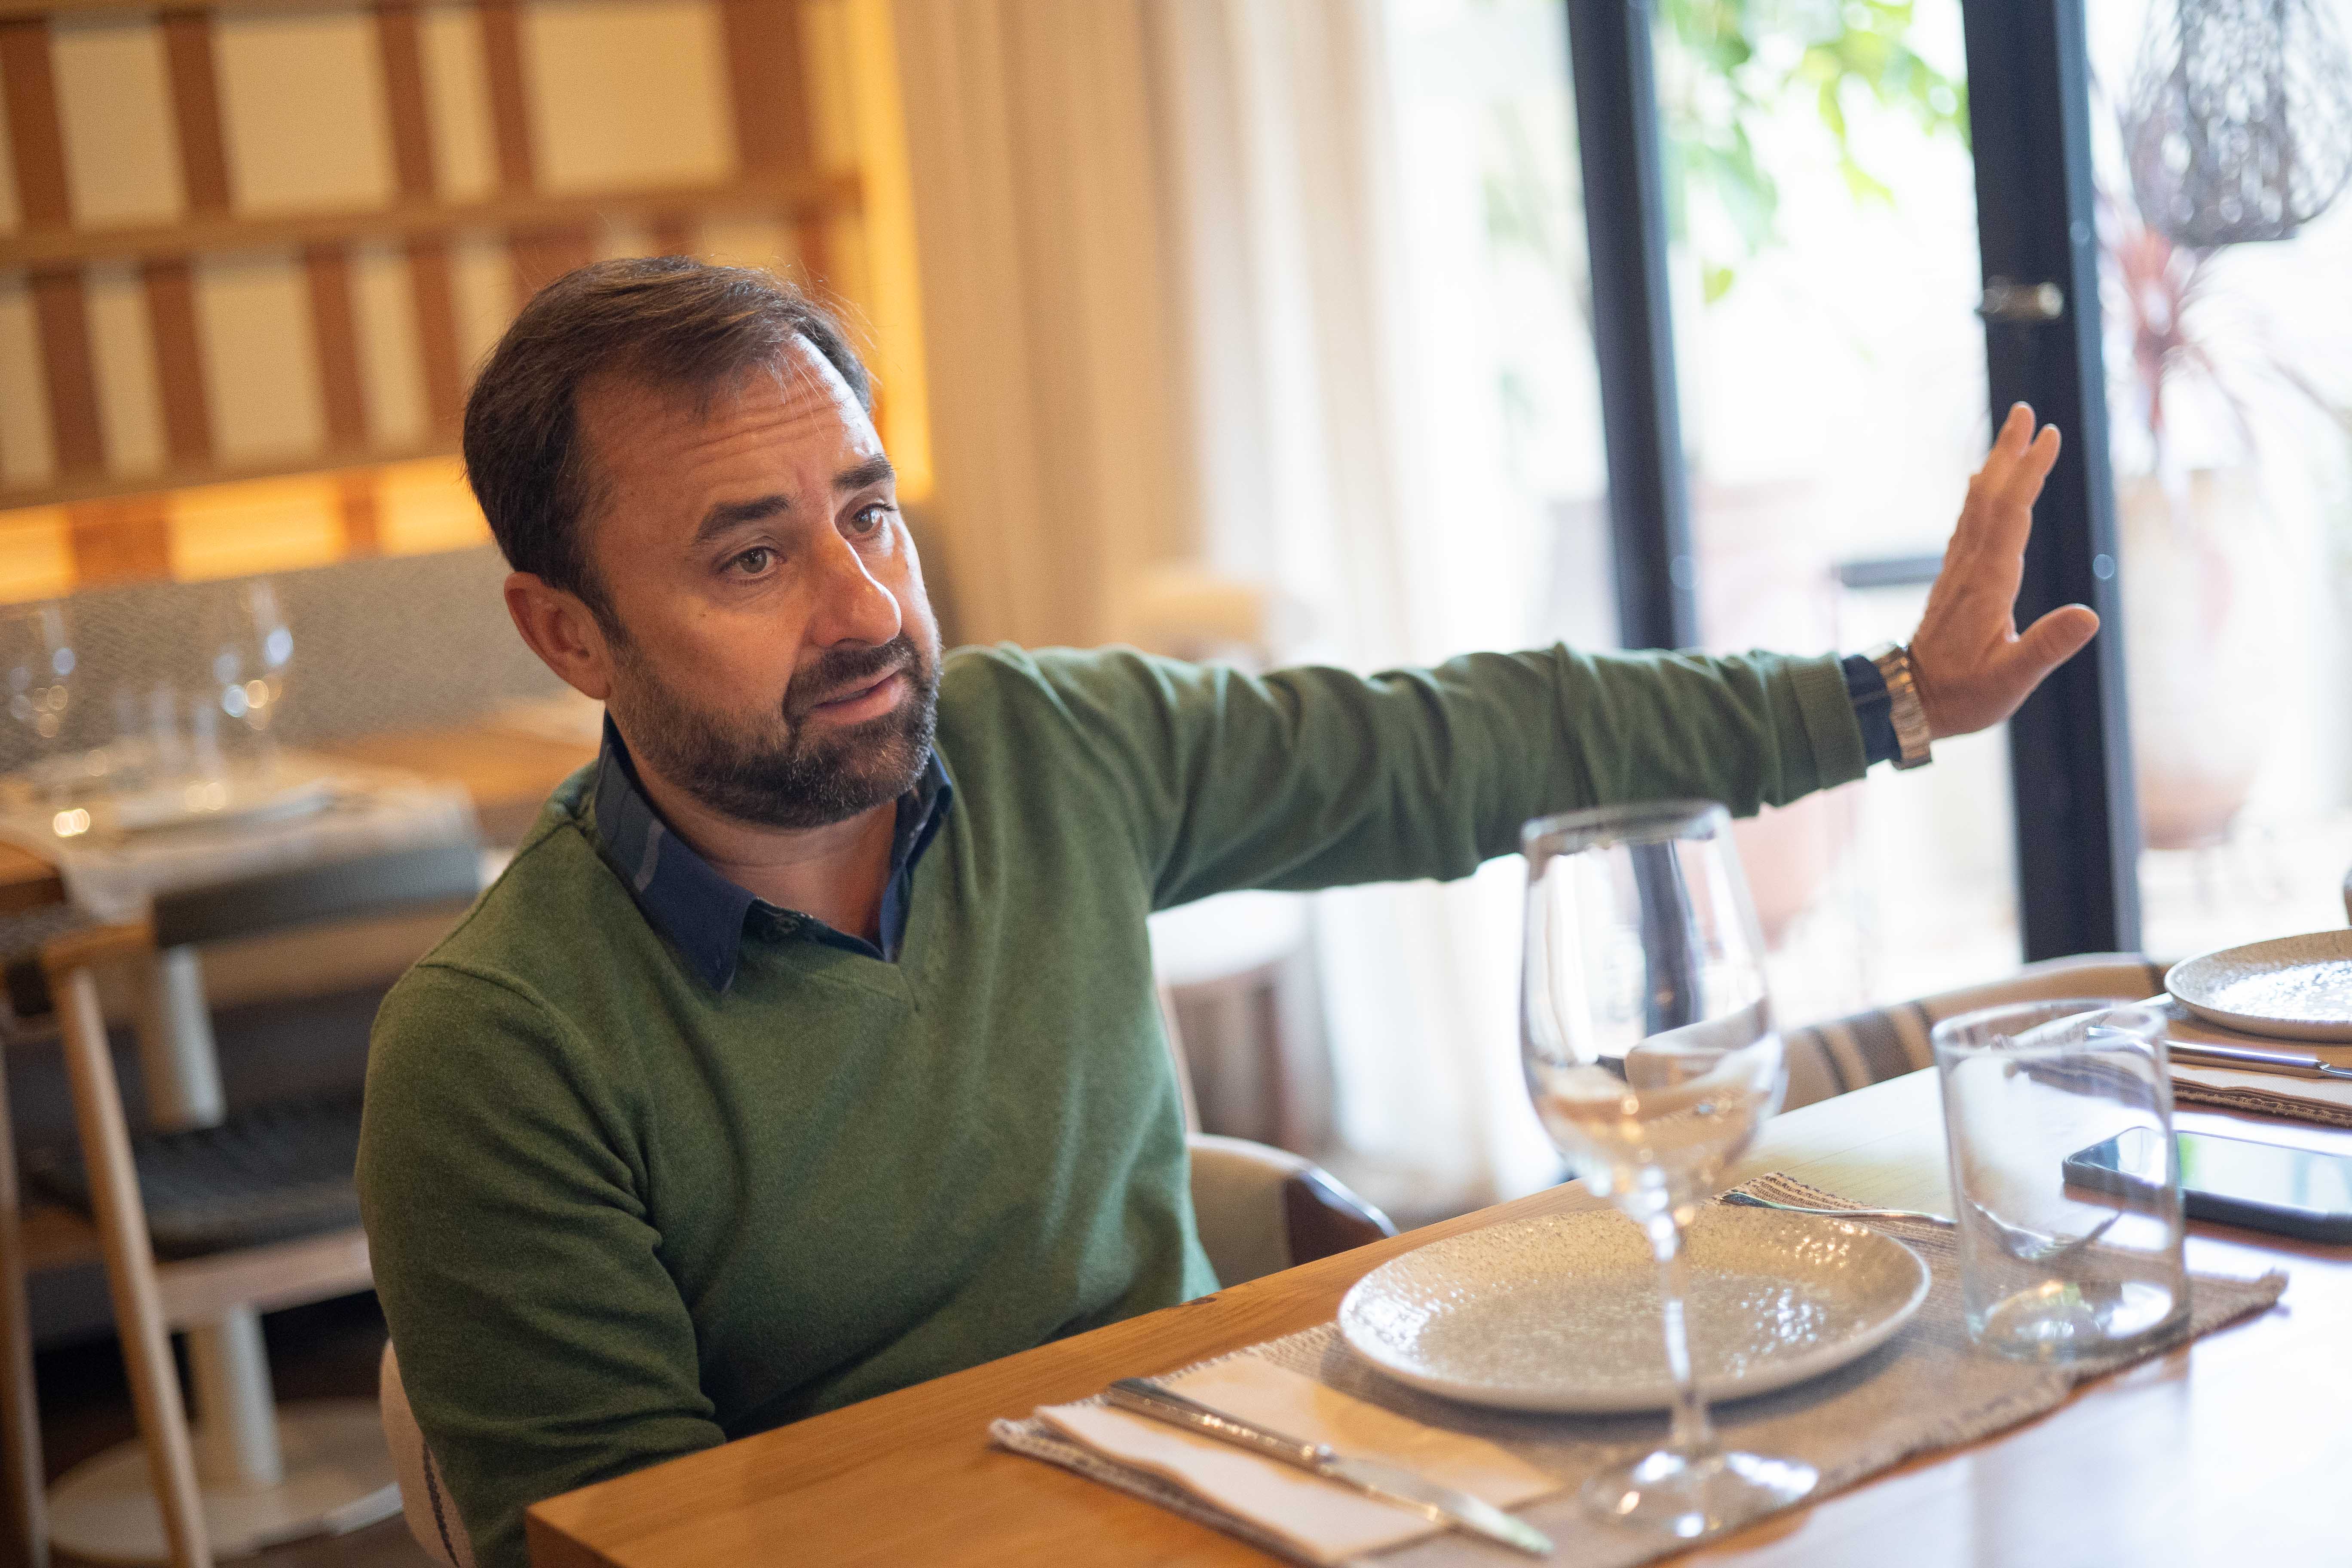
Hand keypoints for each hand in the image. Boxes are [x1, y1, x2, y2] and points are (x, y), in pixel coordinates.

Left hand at [1909, 403, 2100, 738]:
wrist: (1911, 703)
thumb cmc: (1964, 696)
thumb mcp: (2010, 680)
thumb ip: (2047, 646)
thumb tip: (2090, 615)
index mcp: (1989, 583)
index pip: (2012, 514)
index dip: (2030, 473)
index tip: (2048, 435)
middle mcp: (1970, 568)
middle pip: (1989, 497)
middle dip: (2009, 453)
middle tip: (2024, 411)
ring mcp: (1959, 571)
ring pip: (1976, 506)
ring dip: (1995, 467)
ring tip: (2011, 433)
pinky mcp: (1956, 580)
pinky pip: (1969, 525)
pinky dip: (1980, 495)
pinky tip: (1981, 482)